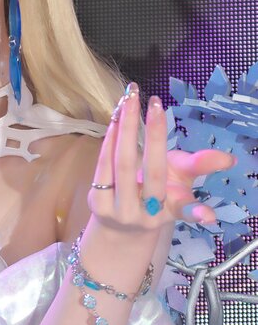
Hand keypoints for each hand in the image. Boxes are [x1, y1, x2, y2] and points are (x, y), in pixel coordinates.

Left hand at [88, 83, 235, 232]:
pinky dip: (110, 138)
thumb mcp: (180, 182)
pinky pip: (104, 165)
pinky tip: (116, 117)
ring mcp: (120, 210)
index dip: (197, 210)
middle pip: (153, 172)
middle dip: (155, 134)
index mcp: (172, 211)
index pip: (185, 207)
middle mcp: (147, 215)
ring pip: (123, 164)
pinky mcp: (97, 202)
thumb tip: (227, 159)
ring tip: (130, 99)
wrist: (120, 225)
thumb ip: (199, 167)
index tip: (209, 209)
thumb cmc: (156, 195)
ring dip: (126, 127)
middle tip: (155, 102)